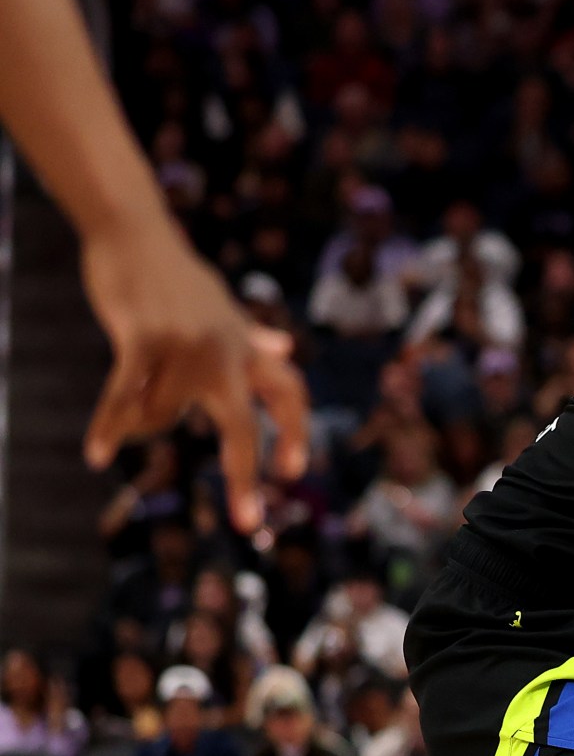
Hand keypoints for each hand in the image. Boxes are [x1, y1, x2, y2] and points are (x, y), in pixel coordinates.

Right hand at [78, 220, 309, 532]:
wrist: (135, 231)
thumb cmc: (177, 274)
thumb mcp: (224, 306)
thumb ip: (253, 335)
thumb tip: (286, 348)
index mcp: (247, 345)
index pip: (289, 393)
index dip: (295, 432)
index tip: (294, 471)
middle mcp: (225, 350)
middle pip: (242, 424)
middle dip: (245, 474)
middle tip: (250, 524)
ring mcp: (185, 345)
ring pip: (162, 417)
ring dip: (138, 424)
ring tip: (119, 424)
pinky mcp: (143, 339)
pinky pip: (124, 398)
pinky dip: (108, 426)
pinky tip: (96, 453)